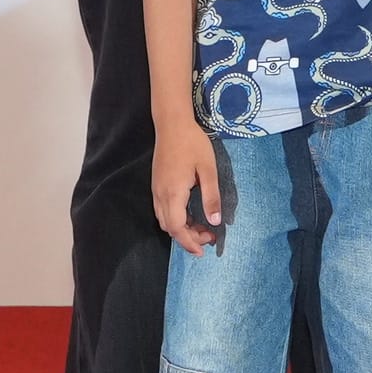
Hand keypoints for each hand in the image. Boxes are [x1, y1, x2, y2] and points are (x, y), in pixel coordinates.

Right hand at [150, 116, 229, 251]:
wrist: (172, 124)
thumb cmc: (193, 144)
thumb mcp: (208, 169)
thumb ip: (211, 197)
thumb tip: (215, 222)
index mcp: (173, 193)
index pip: (177, 228)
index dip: (190, 242)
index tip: (204, 249)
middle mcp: (160, 195)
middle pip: (170, 228)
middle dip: (188, 238)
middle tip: (209, 236)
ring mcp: (156, 190)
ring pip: (165, 220)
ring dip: (181, 229)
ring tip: (202, 227)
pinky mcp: (157, 184)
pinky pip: (163, 211)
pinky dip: (176, 219)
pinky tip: (191, 214)